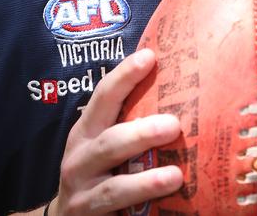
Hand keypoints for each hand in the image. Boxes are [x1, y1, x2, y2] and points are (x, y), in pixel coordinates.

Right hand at [53, 48, 182, 214]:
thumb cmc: (97, 168)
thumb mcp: (103, 140)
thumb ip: (126, 119)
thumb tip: (175, 86)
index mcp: (85, 131)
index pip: (103, 97)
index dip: (124, 76)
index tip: (149, 57)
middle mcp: (80, 159)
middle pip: (110, 143)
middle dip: (142, 133)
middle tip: (174, 126)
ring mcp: (82, 194)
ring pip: (114, 188)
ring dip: (146, 182)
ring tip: (176, 176)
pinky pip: (117, 213)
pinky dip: (141, 207)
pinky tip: (166, 204)